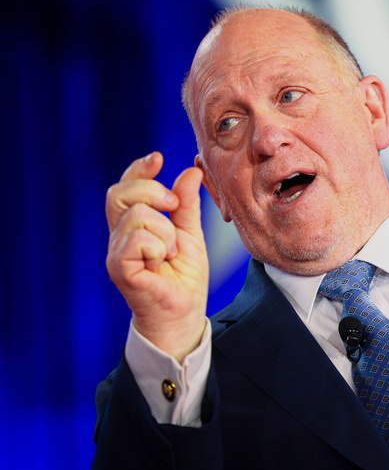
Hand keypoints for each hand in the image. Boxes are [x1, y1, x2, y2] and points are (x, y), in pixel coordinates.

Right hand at [106, 151, 208, 362]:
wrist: (186, 311)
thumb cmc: (184, 276)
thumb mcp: (190, 232)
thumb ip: (187, 203)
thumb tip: (191, 170)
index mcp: (134, 224)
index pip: (125, 186)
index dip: (138, 169)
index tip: (159, 158)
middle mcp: (119, 235)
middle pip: (120, 193)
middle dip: (152, 190)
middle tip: (173, 206)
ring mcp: (116, 251)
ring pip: (137, 215)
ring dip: (166, 231)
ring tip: (172, 252)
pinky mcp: (119, 268)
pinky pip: (138, 240)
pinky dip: (159, 247)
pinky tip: (162, 262)